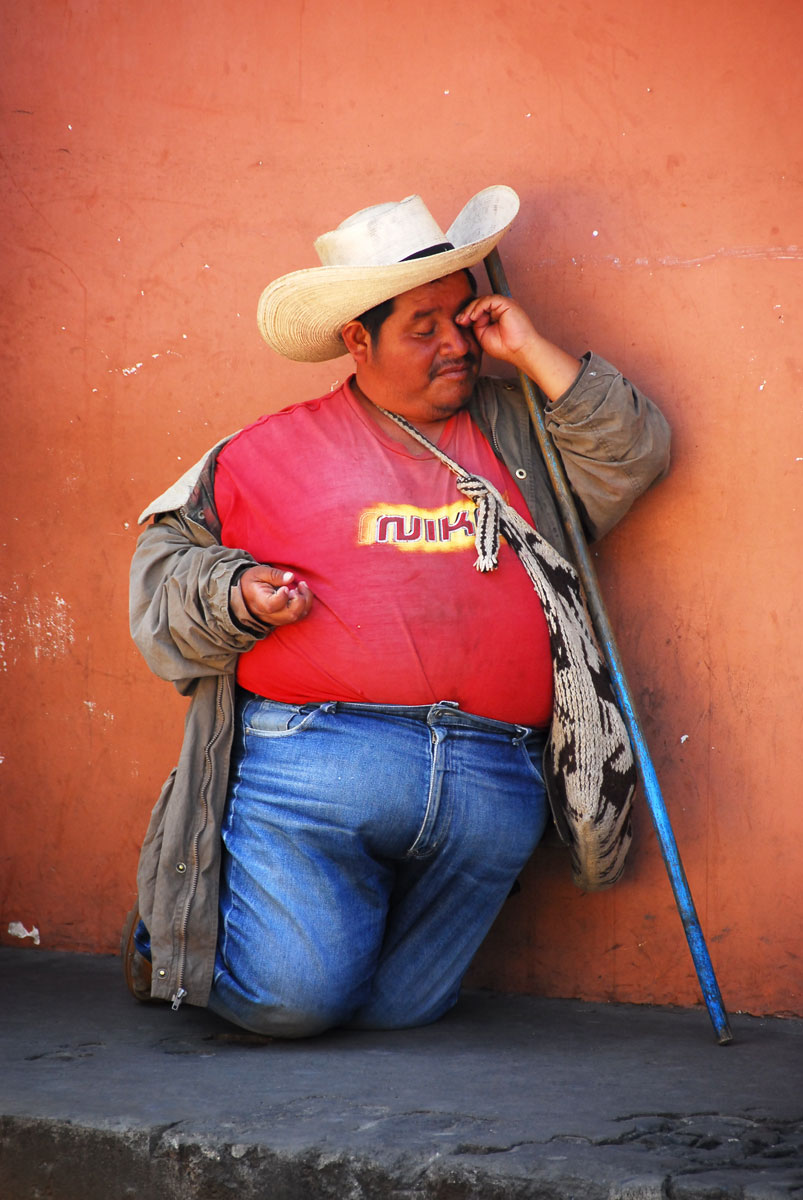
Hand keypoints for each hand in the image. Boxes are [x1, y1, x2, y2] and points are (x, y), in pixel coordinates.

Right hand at [239, 566, 312, 626]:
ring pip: (298, 616)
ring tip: (301, 586)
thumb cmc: (252, 581)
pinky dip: (305, 604)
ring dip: (306, 601)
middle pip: (291, 614)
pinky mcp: (284, 619)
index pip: (274, 605)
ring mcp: (278, 619)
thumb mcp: (259, 573)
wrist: (244, 594)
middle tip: (299, 585)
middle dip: (301, 599)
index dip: (283, 596)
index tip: (285, 587)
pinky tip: (300, 592)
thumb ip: (275, 575)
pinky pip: (299, 616)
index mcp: (260, 602)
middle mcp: (269, 614)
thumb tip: (291, 577)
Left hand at [457, 294, 581, 400]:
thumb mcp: (482, 335)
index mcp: (495, 315)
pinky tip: (474, 317)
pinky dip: (479, 307)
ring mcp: (504, 305)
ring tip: (465, 320)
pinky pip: (489, 300)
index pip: (478, 309)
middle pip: (479, 303)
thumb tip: (464, 316)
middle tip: (459, 321)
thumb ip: (475, 325)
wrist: (519, 351)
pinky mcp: (507, 304)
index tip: (458, 323)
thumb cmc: (504, 347)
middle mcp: (500, 309)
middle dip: (467, 311)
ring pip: (483, 300)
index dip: (467, 314)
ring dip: (471, 309)